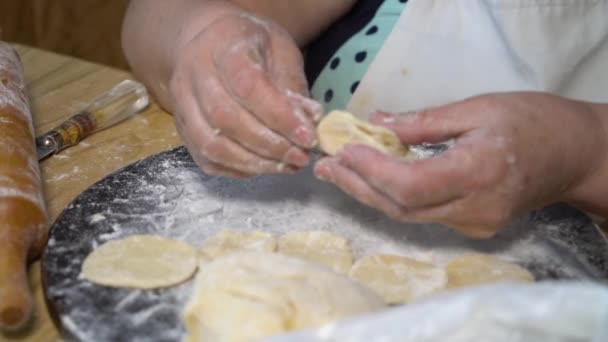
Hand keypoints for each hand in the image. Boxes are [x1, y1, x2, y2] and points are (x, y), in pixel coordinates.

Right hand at [169, 12, 321, 176]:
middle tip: (300, 156)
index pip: (248, 86)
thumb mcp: (280, 49)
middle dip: (269, 145)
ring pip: (212, 144)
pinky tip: (264, 167)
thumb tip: (308, 121)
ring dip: (254, 162)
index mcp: (222, 46)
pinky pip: (206, 159)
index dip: (279, 116)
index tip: (307, 136)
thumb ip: (292, 84)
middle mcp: (193, 74)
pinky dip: (238, 169)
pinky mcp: (182, 128)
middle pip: (226, 119)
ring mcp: (181, 104)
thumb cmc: (250, 45)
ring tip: (286, 166)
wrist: (207, 42)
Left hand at [314, 92, 606, 237]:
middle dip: (358, 186)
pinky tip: (373, 181)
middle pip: (401, 208)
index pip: (409, 186)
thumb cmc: (531, 121)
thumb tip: (376, 123)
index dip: (370, 171)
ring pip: (408, 216)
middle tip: (326, 166)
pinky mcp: (473, 228)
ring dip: (369, 194)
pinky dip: (394, 198)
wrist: (572, 156)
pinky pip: (423, 216)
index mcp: (478, 172)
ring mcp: (474, 224)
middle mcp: (474, 208)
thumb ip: (424, 122)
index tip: (343, 150)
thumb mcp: (478, 108)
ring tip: (338, 173)